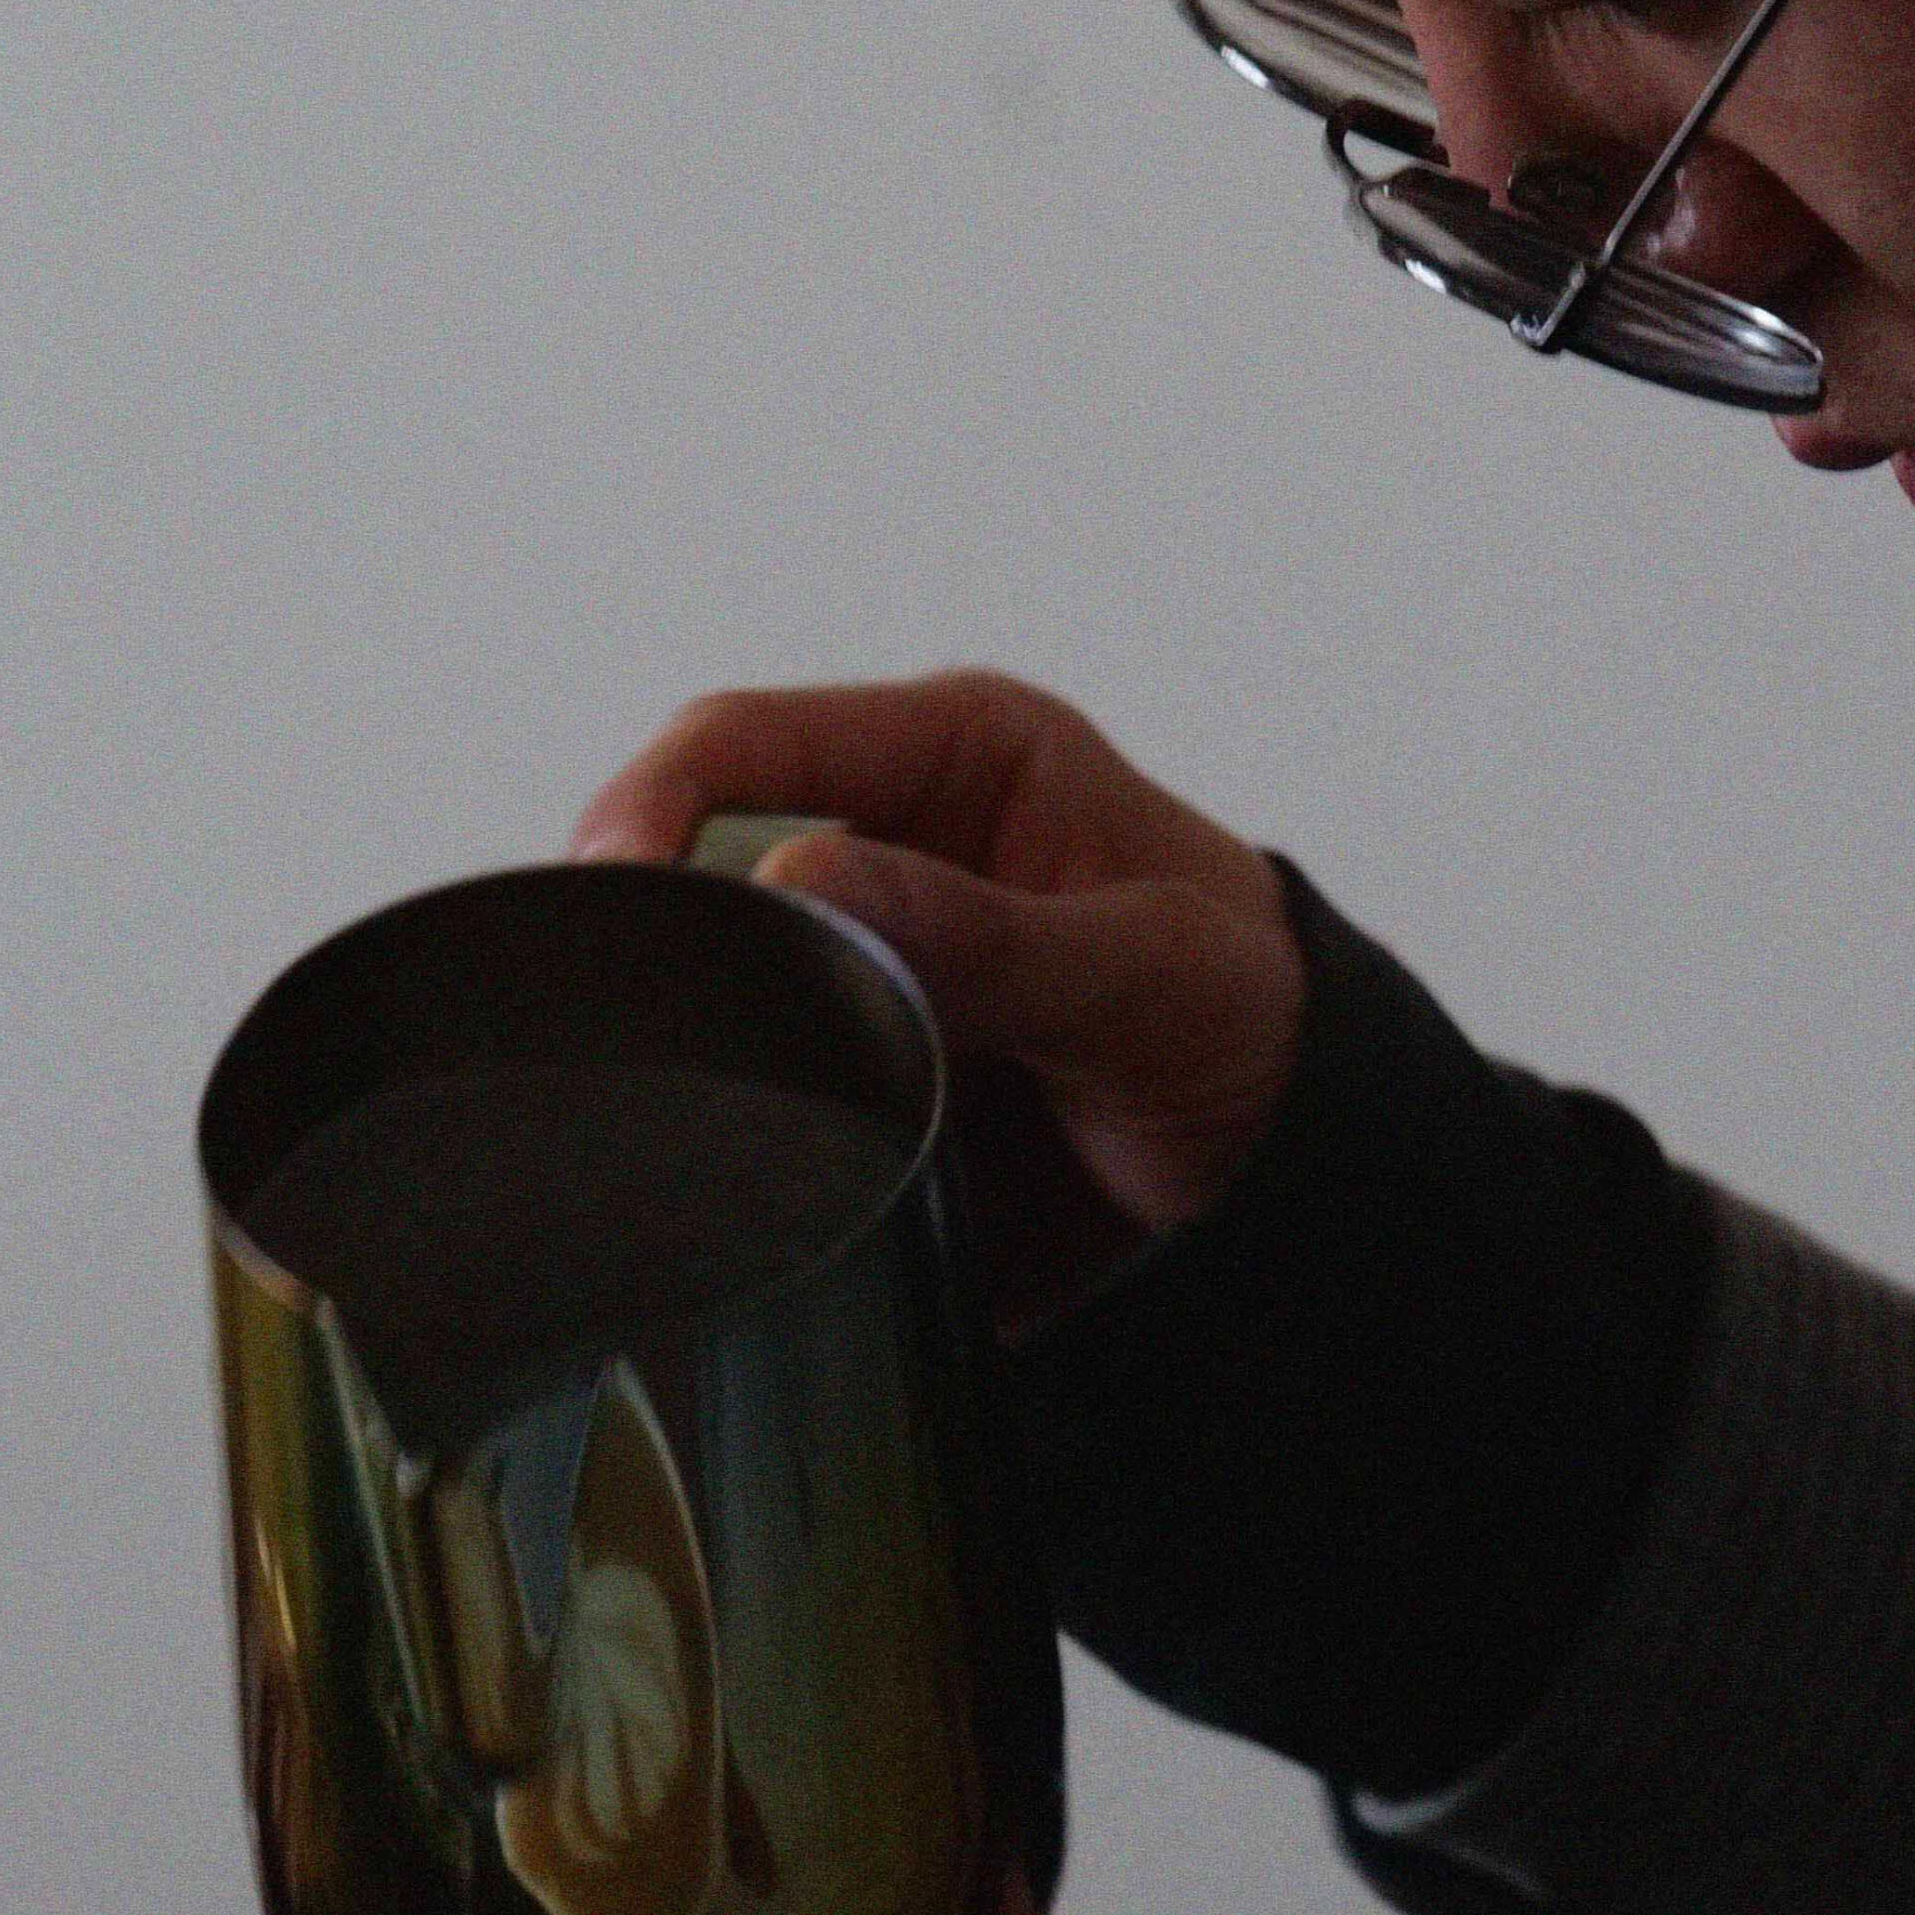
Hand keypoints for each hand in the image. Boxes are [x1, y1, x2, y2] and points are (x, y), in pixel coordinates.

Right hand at [573, 673, 1308, 1329]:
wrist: (1304, 1175)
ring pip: (716, 976)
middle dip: (653, 925)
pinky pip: (759, 1078)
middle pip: (700, 857)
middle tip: (623, 1010)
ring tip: (673, 1087)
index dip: (656, 799)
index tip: (610, 882)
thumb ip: (996, 936)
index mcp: (965, 758)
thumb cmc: (1258, 1025)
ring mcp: (869, 960)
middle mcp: (897, 843)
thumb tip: (813, 879)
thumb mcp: (1152, 972)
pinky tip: (725, 1150)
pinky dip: (735, 1113)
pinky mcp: (863, 1068)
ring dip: (693, 1030)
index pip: (752, 739)